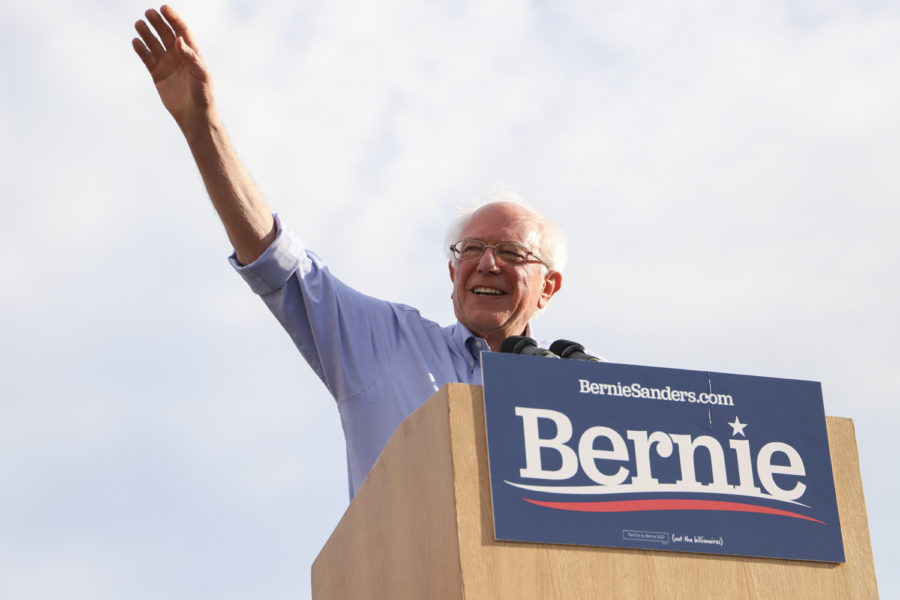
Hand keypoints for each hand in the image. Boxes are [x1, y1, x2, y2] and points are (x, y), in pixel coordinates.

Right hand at [132, 5, 214, 126]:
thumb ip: (191, 56)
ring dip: (146, 33)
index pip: (181, 31)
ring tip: (138, 24)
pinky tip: (136, 41)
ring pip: (154, 44)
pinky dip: (141, 49)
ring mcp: (167, 64)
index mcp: (192, 53)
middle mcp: (178, 56)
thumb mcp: (201, 74)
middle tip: (148, 13)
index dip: (173, 19)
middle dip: (158, 23)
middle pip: (166, 34)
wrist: (194, 115)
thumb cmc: (203, 95)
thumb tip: (178, 39)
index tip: (164, 8)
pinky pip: (147, 58)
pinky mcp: (157, 74)